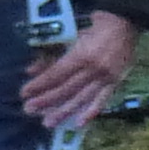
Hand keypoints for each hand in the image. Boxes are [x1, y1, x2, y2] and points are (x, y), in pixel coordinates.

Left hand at [21, 10, 139, 130]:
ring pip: (82, 98)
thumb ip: (51, 55)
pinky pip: (102, 100)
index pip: (56, 74)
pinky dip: (90, 112)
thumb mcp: (70, 38)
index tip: (24, 93)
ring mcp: (106, 78)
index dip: (40, 84)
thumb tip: (30, 71)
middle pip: (67, 88)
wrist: (123, 26)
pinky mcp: (115, 83)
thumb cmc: (93, 30)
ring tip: (48, 122)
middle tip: (29, 109)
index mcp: (82, 55)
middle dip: (47, 100)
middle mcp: (94, 69)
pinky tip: (78, 124)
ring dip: (64, 111)